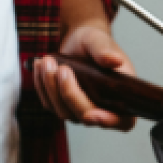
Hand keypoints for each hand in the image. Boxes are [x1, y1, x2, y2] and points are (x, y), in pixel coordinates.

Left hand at [33, 0, 136, 131]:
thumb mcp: (100, 41)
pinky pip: (49, 104)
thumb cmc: (95, 43)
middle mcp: (102, 109)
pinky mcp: (62, 107)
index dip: (107, 121)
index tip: (92, 114)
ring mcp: (80, 111)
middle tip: (62, 68)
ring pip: (63, 112)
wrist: (79, 43)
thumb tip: (115, 60)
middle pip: (84, 116)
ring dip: (51, 87)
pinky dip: (41, 85)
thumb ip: (105, 51)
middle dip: (70, 93)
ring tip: (47, 61)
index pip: (122, 121)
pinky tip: (40, 65)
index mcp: (122, 97)